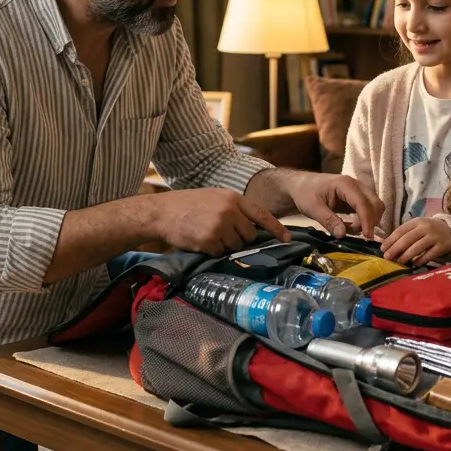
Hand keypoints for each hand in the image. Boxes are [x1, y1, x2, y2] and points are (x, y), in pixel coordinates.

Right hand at [150, 189, 288, 255]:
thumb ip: (234, 209)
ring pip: (236, 246)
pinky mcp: (210, 241)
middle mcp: (230, 211)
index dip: (276, 228)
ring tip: (208, 235)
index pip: (262, 214)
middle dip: (241, 239)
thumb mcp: (214, 198)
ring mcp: (220, 226)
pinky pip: (220, 253)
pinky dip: (213, 251)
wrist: (162, 212)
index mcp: (233, 198)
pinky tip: (201, 241)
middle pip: (250, 235)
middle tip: (223, 235)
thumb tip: (252, 227)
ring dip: (225, 246)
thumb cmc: (187, 204)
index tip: (287, 239)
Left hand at [284, 172, 384, 238]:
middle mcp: (356, 185)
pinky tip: (349, 226)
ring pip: (374, 207)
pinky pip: (368, 209)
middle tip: (359, 236)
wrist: (300, 185)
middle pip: (375, 203)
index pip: (363, 203)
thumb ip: (328, 220)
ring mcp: (358, 190)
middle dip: (371, 221)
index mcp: (345, 184)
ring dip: (367, 221)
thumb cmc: (304, 193)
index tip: (367, 237)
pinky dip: (363, 220)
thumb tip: (342, 234)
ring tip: (349, 229)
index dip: (367, 221)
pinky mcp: (357, 197)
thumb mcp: (312, 208)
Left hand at [381, 218, 450, 265]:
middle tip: (387, 257)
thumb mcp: (418, 228)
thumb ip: (405, 235)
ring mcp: (434, 237)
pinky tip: (414, 265)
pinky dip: (420, 261)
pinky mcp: (442, 247)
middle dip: (395, 249)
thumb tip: (387, 247)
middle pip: (407, 239)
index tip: (382, 248)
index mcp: (417, 222)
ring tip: (398, 262)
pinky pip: (429, 255)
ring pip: (417, 247)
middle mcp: (425, 228)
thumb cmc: (429, 231)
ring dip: (406, 256)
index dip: (390, 240)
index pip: (401, 230)